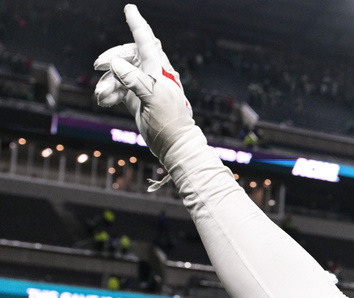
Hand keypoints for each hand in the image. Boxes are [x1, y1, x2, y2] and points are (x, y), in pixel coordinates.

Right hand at [93, 4, 198, 162]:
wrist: (175, 146)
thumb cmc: (169, 123)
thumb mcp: (153, 100)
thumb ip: (135, 80)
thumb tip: (115, 64)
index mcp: (160, 70)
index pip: (148, 42)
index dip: (138, 25)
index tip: (130, 9)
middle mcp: (153, 75)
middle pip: (128, 55)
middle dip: (112, 58)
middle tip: (98, 65)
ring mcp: (144, 86)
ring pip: (120, 73)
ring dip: (108, 82)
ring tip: (101, 96)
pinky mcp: (137, 98)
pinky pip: (118, 87)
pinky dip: (109, 92)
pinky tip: (103, 101)